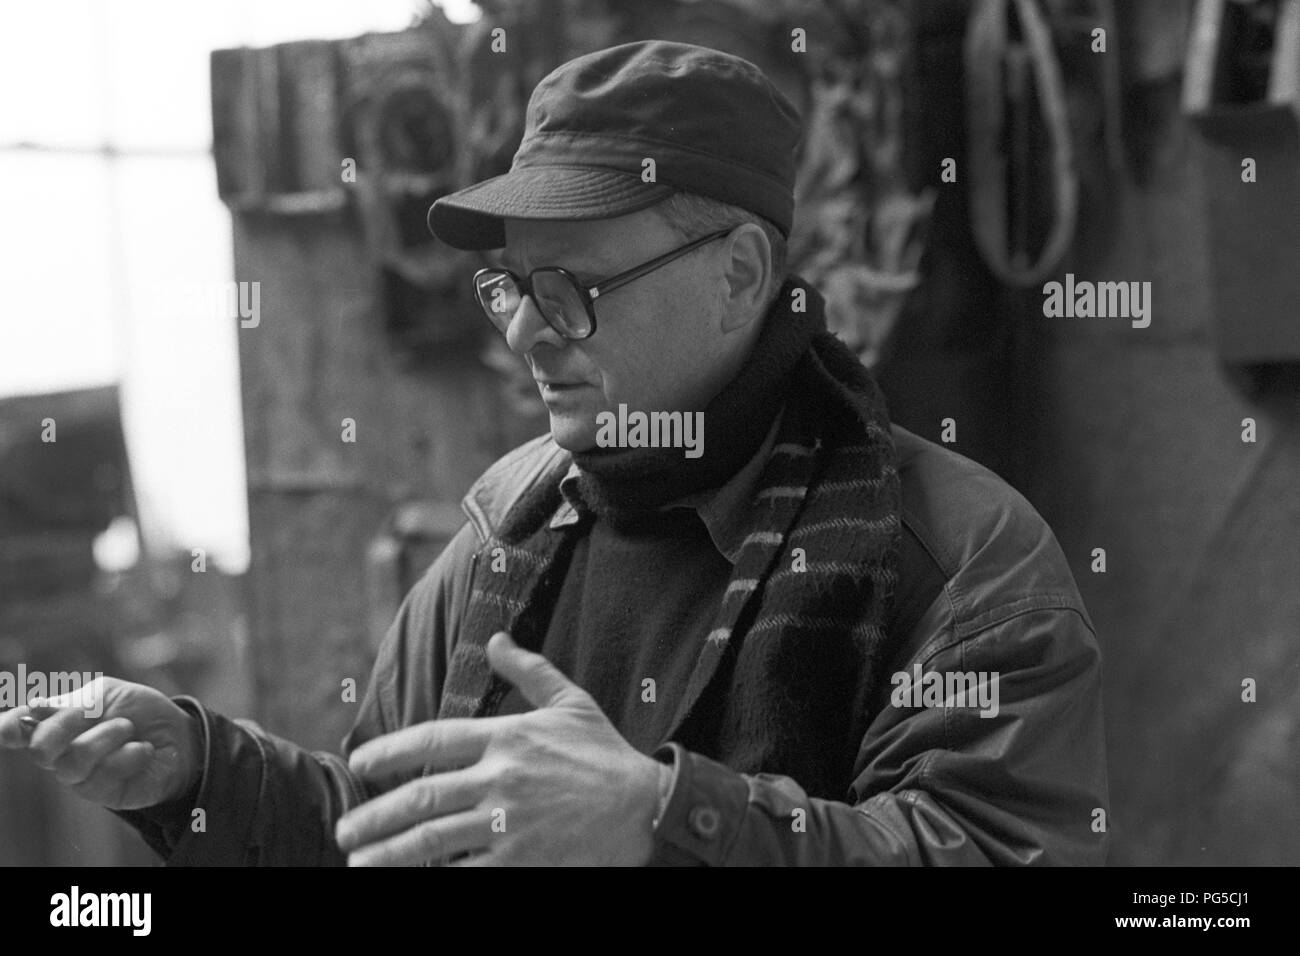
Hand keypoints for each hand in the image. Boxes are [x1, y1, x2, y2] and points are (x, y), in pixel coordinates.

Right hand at [0, 676, 201, 810]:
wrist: (180, 735)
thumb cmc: (140, 711)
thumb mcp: (107, 694)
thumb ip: (72, 702)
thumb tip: (32, 709)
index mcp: (56, 724)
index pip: (17, 730)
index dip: (9, 728)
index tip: (12, 725)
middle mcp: (60, 754)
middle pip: (40, 749)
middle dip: (65, 726)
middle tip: (90, 712)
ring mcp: (80, 777)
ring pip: (73, 762)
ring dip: (106, 736)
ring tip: (128, 728)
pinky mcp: (104, 794)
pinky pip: (104, 775)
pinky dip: (129, 754)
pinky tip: (142, 750)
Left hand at [336, 632, 669, 865]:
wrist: (646, 809)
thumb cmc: (607, 755)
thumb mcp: (572, 702)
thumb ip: (528, 670)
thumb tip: (494, 638)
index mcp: (508, 736)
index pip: (433, 739)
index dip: (390, 751)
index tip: (361, 764)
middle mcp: (501, 777)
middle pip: (422, 797)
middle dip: (375, 816)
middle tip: (345, 830)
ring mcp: (508, 822)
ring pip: (433, 840)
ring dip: (389, 853)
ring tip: (359, 862)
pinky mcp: (520, 860)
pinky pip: (464, 872)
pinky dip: (433, 876)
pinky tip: (411, 880)